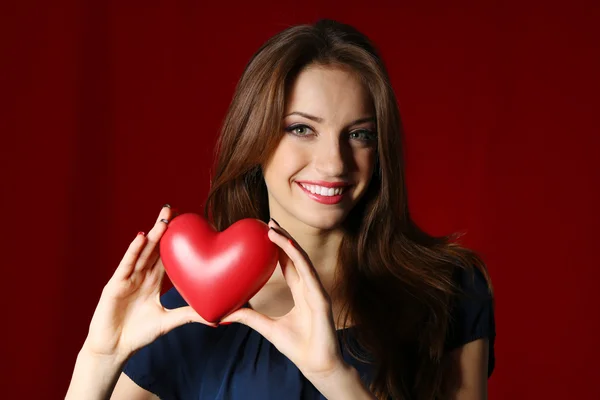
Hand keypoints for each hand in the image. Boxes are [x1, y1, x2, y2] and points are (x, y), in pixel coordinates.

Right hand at [82, 205, 215, 362]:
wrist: (114, 349)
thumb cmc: (139, 335)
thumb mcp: (169, 322)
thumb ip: (190, 316)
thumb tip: (217, 318)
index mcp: (153, 282)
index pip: (166, 256)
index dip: (175, 240)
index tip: (186, 224)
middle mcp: (140, 276)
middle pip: (154, 248)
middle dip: (163, 229)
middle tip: (173, 208)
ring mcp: (127, 278)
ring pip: (142, 252)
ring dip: (153, 234)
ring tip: (163, 217)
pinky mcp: (115, 285)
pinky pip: (127, 265)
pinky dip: (134, 250)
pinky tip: (142, 237)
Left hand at [220, 219, 346, 380]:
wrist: (316, 364)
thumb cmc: (297, 347)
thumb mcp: (267, 327)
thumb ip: (250, 316)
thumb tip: (225, 311)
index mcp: (300, 292)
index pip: (288, 263)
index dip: (279, 246)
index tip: (265, 231)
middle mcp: (309, 287)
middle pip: (295, 255)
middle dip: (283, 236)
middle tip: (267, 220)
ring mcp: (316, 290)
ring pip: (301, 259)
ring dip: (287, 242)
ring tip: (272, 228)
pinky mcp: (321, 297)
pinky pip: (308, 272)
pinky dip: (297, 256)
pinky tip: (287, 244)